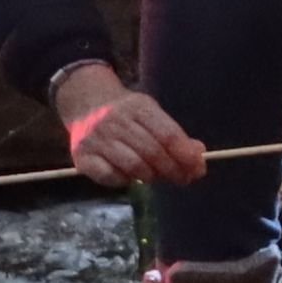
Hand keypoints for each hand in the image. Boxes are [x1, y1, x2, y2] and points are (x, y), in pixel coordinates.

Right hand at [55, 67, 206, 188]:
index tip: (197, 169)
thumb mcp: (151, 113)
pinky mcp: (82, 156)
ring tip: (156, 176)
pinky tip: (130, 177)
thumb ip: (174, 134)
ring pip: (133, 165)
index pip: (168, 134)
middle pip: (152, 151)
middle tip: (182, 179)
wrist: (85, 102)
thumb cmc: (127, 113)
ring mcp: (96, 139)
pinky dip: (124, 180)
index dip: (185, 154)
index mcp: (138, 107)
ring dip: (150, 176)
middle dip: (172, 169)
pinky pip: (108, 175)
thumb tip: (199, 154)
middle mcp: (115, 121)